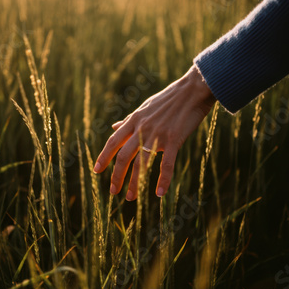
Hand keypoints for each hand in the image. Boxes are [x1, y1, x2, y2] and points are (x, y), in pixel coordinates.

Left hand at [93, 65, 215, 200]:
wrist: (192, 90)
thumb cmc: (169, 99)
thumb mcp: (144, 108)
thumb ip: (129, 120)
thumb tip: (114, 127)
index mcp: (134, 120)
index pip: (113, 142)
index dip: (103, 157)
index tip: (96, 171)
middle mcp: (142, 128)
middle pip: (123, 156)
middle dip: (116, 176)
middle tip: (113, 191)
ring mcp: (157, 134)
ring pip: (141, 163)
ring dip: (135, 183)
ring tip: (131, 198)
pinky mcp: (174, 139)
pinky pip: (166, 164)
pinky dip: (163, 180)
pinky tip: (159, 193)